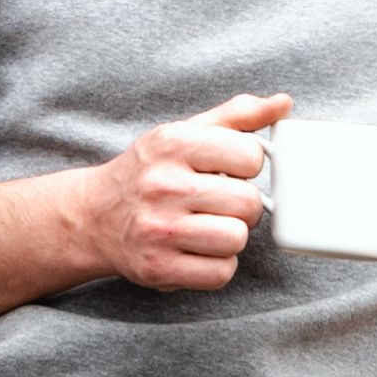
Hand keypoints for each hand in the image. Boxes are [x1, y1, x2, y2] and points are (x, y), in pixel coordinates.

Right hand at [76, 95, 286, 292]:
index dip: (248, 165)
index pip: (250, 156)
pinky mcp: (159, 268)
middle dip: (243, 205)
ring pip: (237, 239)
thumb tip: (283, 103)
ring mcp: (159, 230)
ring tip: (210, 226)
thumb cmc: (150, 172)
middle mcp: (164, 185)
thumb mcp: (185, 132)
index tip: (229, 170)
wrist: (93, 215)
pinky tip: (200, 250)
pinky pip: (220, 273)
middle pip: (248, 202)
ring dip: (231, 236)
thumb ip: (236, 116)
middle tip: (222, 203)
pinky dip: (218, 265)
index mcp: (173, 143)